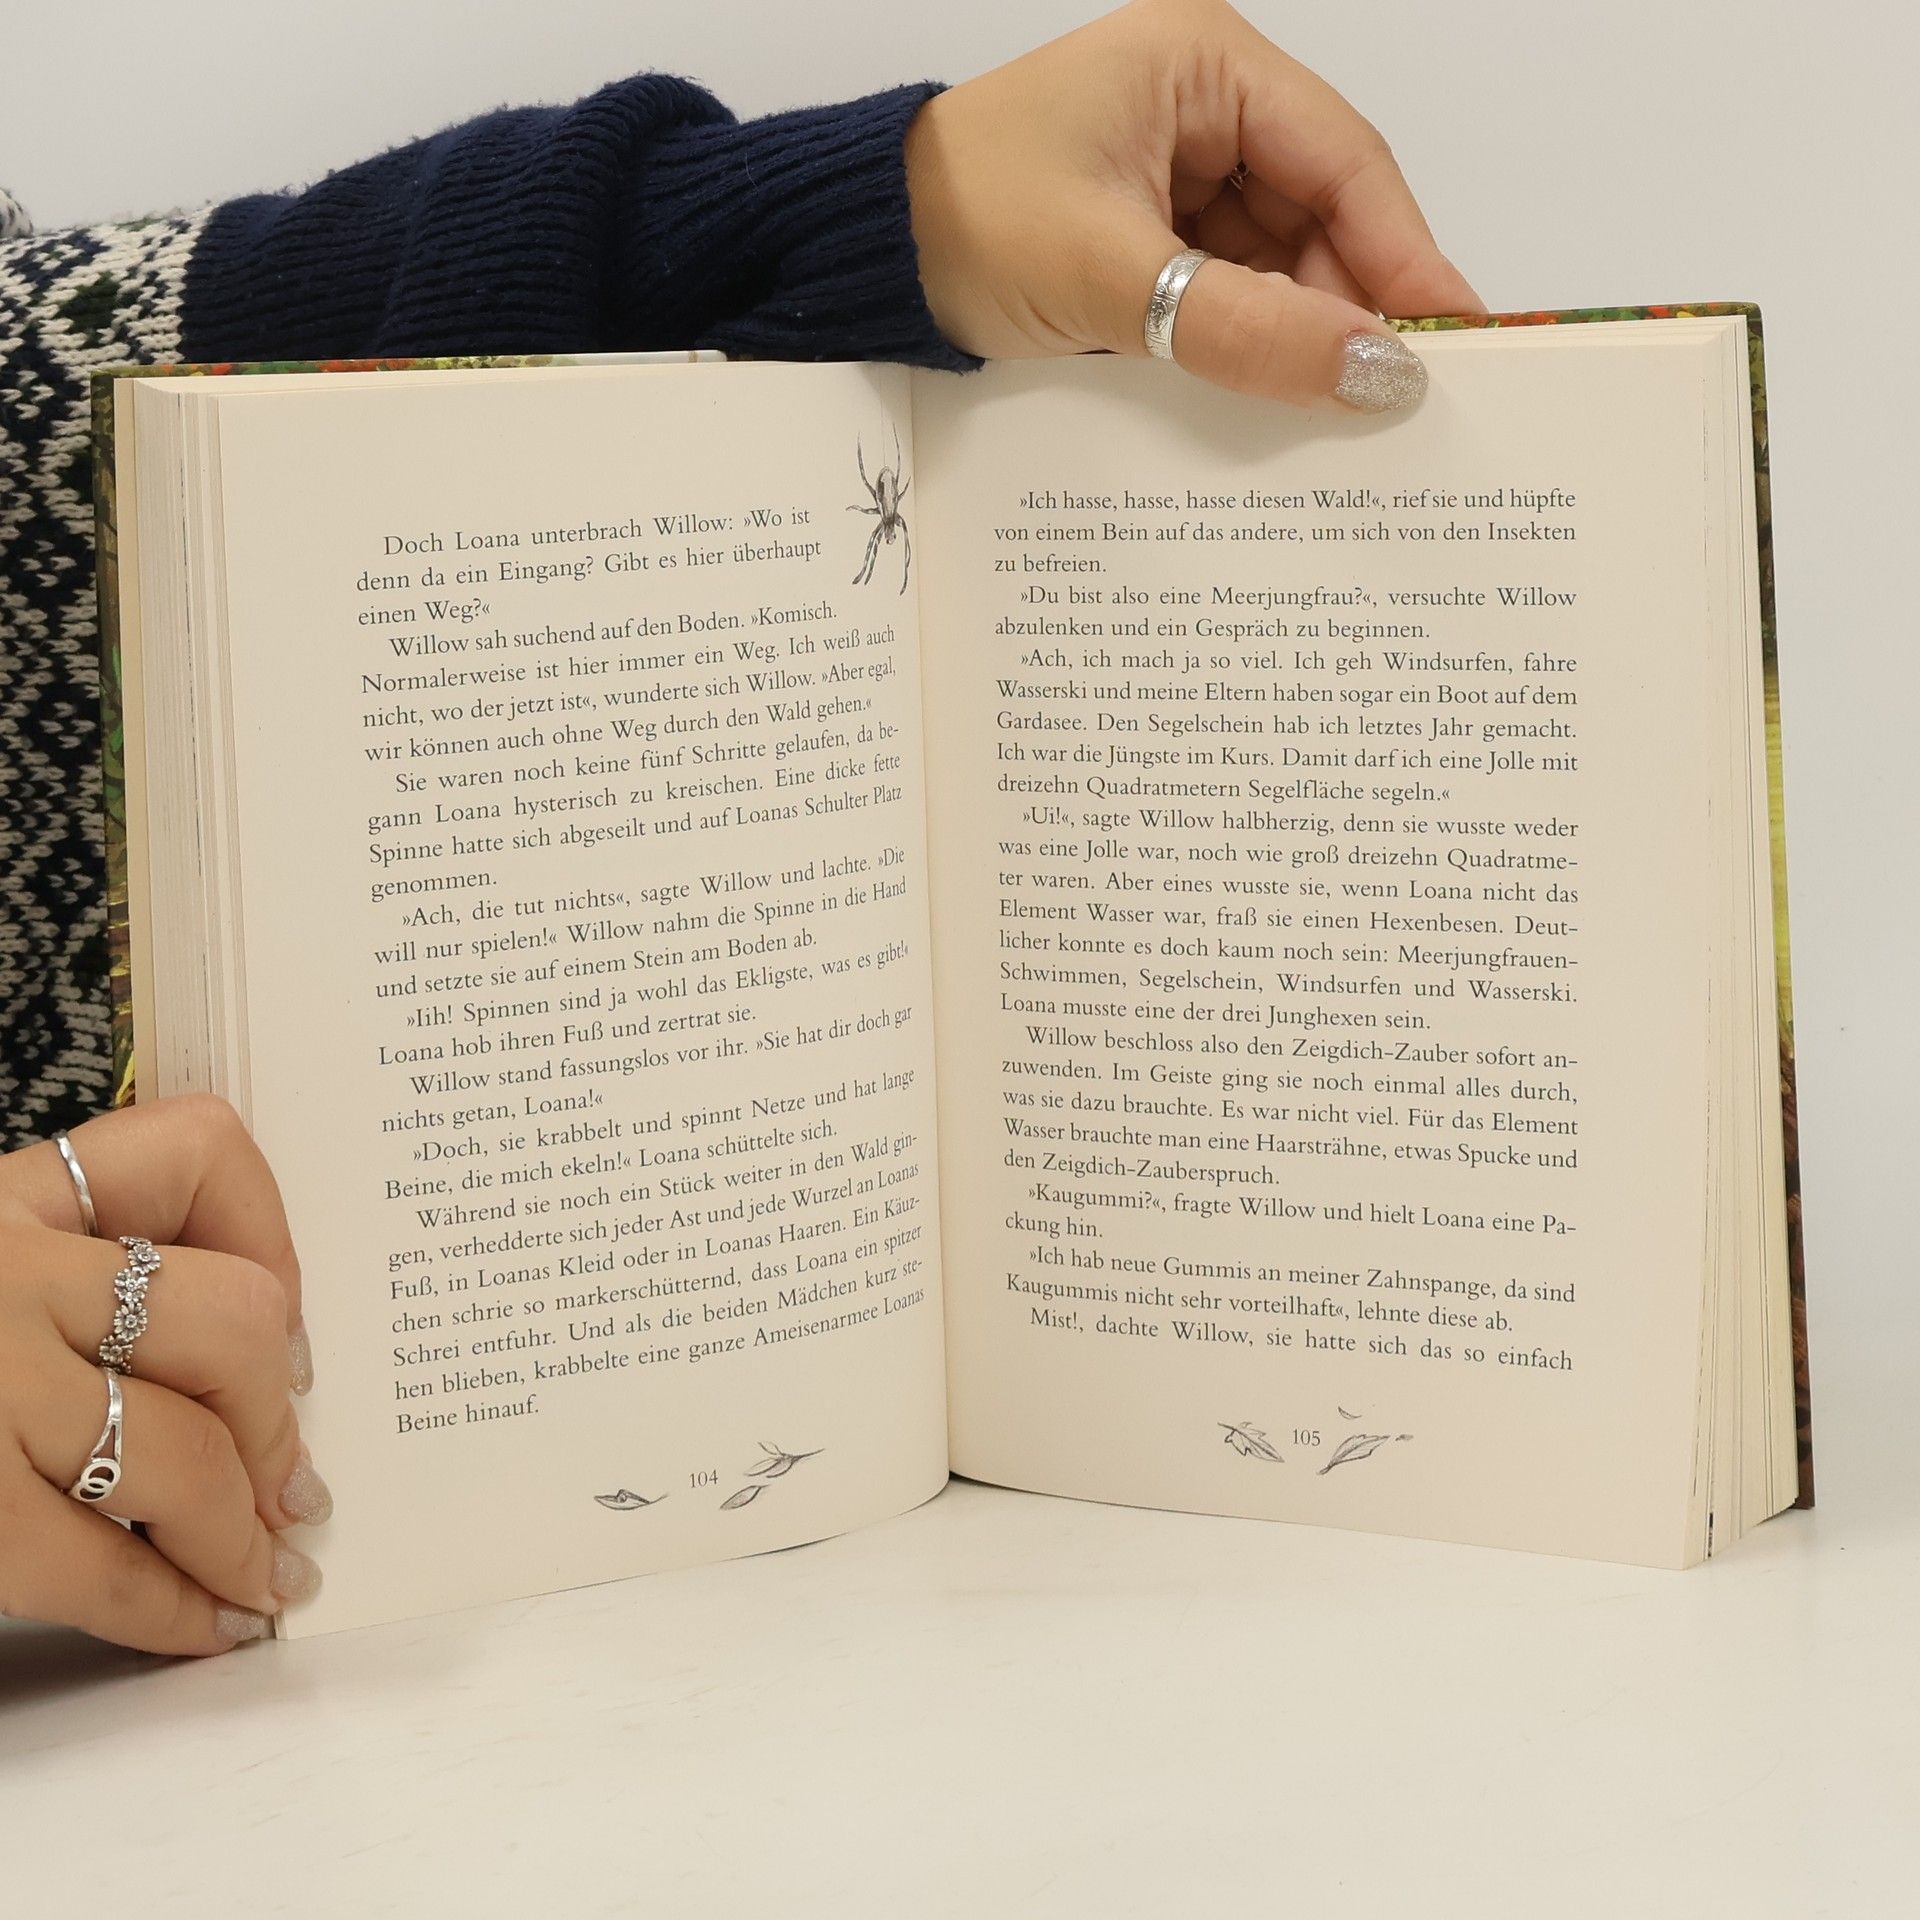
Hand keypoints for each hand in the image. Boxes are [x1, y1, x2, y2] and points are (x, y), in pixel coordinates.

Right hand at [0, 1096, 325, 1654]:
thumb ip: (73, 1270)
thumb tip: (260, 1361)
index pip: (192, 1150)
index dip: (271, 1232)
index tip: (289, 1310)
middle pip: (232, 1320)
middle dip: (277, 1419)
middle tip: (292, 1483)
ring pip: (186, 1450)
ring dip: (244, 1530)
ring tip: (265, 1570)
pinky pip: (101, 1565)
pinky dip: (171, 1609)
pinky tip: (203, 1624)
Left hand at [905, 0, 1484, 407]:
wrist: (860, 259)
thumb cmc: (965, 222)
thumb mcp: (1116, 279)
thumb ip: (1248, 328)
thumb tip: (1373, 373)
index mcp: (1204, 66)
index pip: (1344, 160)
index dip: (1405, 253)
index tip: (1449, 337)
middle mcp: (1202, 109)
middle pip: (1321, 215)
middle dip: (1349, 304)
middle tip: (1392, 397)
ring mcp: (1176, 175)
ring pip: (1278, 262)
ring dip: (1299, 332)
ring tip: (1332, 410)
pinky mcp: (1150, 238)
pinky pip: (1228, 291)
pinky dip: (1250, 341)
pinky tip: (1271, 394)